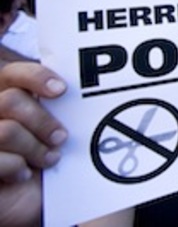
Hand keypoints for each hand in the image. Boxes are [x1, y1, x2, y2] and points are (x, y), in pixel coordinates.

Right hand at [0, 62, 66, 226]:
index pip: (13, 74)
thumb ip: (57, 107)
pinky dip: (16, 167)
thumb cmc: (50, 161)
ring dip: (34, 148)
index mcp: (6, 97)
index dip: (35, 77)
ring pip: (5, 131)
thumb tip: (76, 89)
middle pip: (10, 101)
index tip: (61, 90)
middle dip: (42, 121)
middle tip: (61, 137)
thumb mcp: (56, 130)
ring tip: (47, 159)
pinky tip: (23, 174)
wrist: (37, 198)